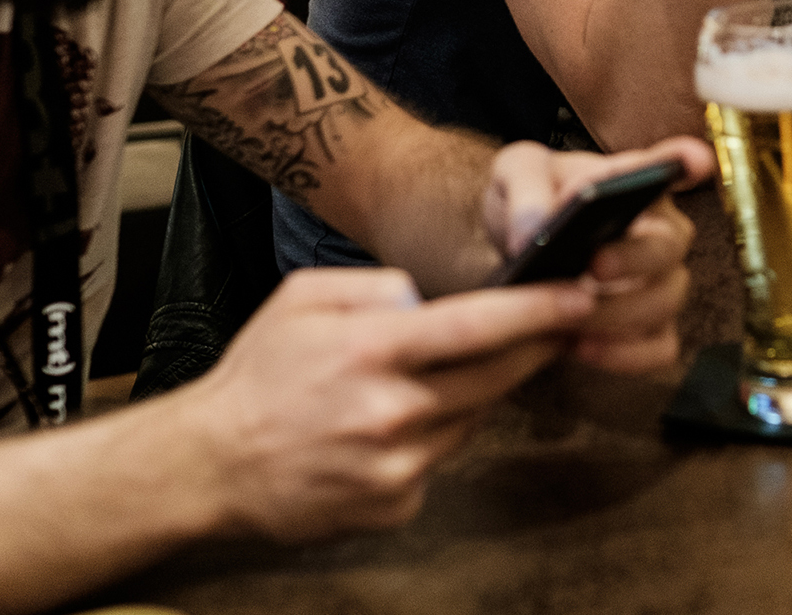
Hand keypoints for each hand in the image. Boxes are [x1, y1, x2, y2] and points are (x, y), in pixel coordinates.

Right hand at [188, 266, 593, 542]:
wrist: (212, 464)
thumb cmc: (259, 375)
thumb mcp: (305, 298)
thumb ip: (376, 285)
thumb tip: (427, 298)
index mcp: (372, 349)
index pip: (478, 326)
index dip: (537, 310)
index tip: (579, 295)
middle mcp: (392, 410)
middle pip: (495, 377)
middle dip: (534, 349)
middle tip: (558, 325)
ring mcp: (396, 465)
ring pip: (469, 419)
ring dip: (469, 395)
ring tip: (426, 380)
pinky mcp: (395, 505)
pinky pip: (439, 462)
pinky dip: (430, 440)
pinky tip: (387, 432)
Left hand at [482, 136, 713, 372]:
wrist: (514, 254)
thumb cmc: (529, 201)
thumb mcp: (514, 174)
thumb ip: (525, 189)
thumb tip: (534, 230)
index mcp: (636, 182)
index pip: (670, 165)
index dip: (686, 163)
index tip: (695, 161)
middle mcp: (661, 232)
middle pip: (669, 246)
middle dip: (634, 258)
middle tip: (593, 265)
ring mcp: (661, 283)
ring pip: (665, 301)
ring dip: (618, 312)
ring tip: (570, 316)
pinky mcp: (652, 329)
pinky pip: (659, 348)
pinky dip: (624, 353)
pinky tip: (582, 346)